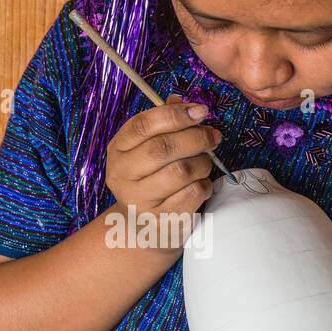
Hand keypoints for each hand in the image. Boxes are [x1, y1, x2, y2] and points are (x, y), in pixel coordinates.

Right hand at [105, 94, 221, 248]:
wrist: (144, 227)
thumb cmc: (151, 179)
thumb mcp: (148, 149)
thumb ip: (164, 125)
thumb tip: (186, 103)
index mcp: (118, 151)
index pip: (142, 126)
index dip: (175, 115)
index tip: (201, 111)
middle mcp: (122, 176)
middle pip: (162, 148)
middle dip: (195, 138)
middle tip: (213, 136)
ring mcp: (140, 201)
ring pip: (181, 171)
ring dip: (202, 163)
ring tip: (205, 163)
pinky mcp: (161, 220)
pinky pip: (192, 194)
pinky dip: (204, 185)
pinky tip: (201, 184)